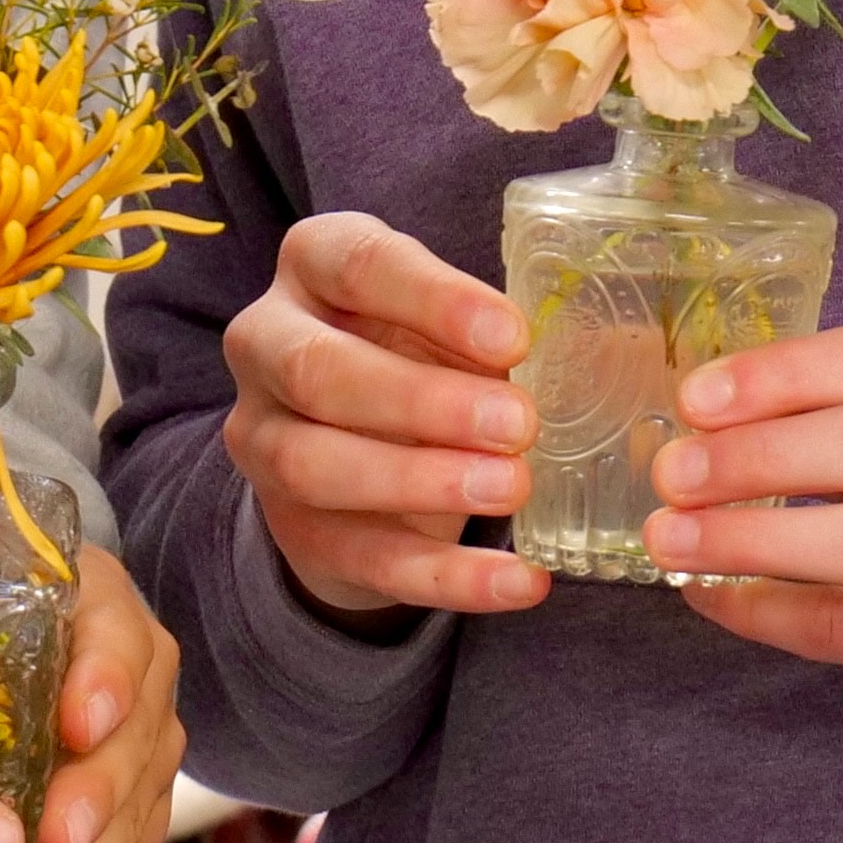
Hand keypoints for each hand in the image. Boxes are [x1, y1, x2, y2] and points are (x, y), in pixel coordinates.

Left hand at [23, 550, 184, 842]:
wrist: (5, 631)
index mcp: (92, 598)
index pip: (116, 633)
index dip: (104, 680)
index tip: (76, 726)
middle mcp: (133, 666)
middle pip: (135, 731)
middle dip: (96, 792)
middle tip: (54, 842)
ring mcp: (141, 734)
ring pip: (139, 797)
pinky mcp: (135, 794)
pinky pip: (128, 842)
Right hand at [220, 213, 554, 621]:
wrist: (363, 438)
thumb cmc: (420, 348)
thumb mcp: (448, 320)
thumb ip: (489, 335)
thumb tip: (580, 362)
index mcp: (312, 263)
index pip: (354, 264)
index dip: (432, 300)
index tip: (513, 339)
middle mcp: (266, 343)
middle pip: (316, 370)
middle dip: (420, 401)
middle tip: (518, 424)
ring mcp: (262, 439)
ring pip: (312, 466)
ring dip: (418, 482)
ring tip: (511, 488)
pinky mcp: (293, 526)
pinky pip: (362, 557)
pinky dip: (448, 576)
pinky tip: (520, 580)